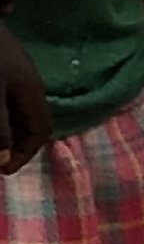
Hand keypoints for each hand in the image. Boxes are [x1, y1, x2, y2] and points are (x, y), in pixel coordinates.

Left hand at [0, 24, 50, 173]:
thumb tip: (2, 159)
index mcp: (30, 91)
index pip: (39, 131)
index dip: (23, 155)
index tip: (2, 170)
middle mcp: (25, 84)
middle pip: (28, 121)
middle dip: (13, 143)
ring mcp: (10, 73)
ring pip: (12, 110)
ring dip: (4, 128)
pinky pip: (3, 100)